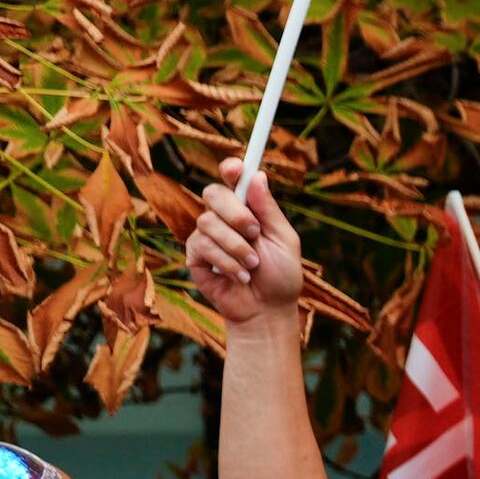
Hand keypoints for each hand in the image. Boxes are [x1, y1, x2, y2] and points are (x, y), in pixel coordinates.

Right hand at [186, 164, 303, 328]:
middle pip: (213, 193)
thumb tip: (258, 176)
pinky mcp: (195, 255)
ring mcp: (207, 235)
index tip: (236, 168)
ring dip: (236, 245)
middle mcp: (225, 218)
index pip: (233, 180)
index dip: (231, 169)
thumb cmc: (280, 275)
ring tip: (253, 264)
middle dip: (235, 212)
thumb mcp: (284, 241)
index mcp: (248, 209)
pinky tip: (241, 276)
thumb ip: (269, 210)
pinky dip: (227, 262)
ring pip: (208, 221)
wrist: (267, 310)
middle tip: (255, 232)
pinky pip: (202, 245)